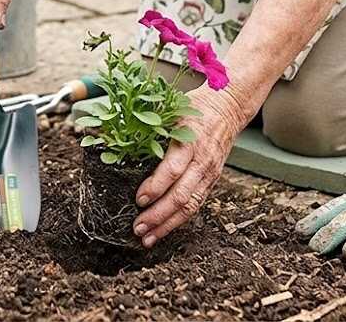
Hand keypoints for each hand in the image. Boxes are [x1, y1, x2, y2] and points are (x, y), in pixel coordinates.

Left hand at [133, 83, 246, 246]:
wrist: (228, 107)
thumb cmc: (195, 106)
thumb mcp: (172, 109)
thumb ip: (150, 124)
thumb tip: (117, 136)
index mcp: (189, 140)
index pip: (172, 169)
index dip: (155, 187)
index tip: (138, 198)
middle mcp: (202, 160)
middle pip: (181, 195)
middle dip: (158, 215)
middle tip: (138, 226)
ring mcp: (209, 173)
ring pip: (190, 206)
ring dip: (168, 225)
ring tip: (148, 238)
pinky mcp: (212, 181)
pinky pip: (196, 204)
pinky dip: (179, 220)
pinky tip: (164, 229)